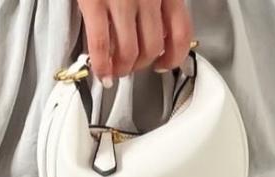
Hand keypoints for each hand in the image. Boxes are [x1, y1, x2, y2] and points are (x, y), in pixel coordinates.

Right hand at [77, 0, 193, 84]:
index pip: (180, 33)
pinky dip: (101, 64)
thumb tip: (156, 33)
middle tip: (131, 68)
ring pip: (129, 51)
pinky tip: (101, 72)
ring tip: (115, 71)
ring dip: (122, 69)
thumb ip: (155, 1)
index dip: (173, 57)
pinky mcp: (93, 1)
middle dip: (141, 65)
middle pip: (152, 48)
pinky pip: (100, 44)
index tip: (163, 65)